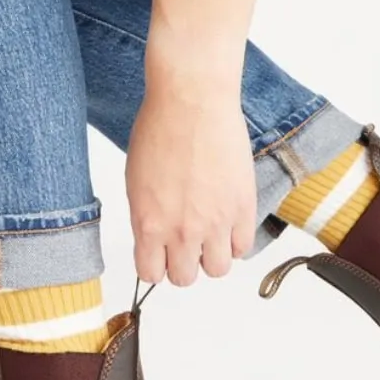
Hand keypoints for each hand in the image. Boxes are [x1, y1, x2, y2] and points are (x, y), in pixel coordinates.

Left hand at [126, 80, 256, 286]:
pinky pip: (243, 247)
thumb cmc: (159, 129)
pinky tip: (228, 220)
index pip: (151, 274)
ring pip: (217, 269)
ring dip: (212, 255)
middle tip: (186, 240)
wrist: (192, 101)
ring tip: (210, 231)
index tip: (161, 253)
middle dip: (183, 262)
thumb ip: (147, 216)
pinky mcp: (243, 207)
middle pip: (184, 278)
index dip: (156, 264)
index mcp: (148, 224)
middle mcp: (181, 230)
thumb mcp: (136, 180)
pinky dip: (235, 240)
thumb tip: (158, 236)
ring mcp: (215, 222)